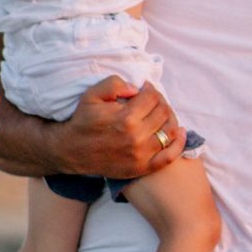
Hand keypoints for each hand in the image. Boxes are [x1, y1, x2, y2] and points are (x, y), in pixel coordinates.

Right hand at [57, 75, 182, 180]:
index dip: (151, 89)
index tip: (145, 89)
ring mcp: (142, 154)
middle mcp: (137, 137)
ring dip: (171, 118)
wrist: (71, 151)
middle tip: (152, 100)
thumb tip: (136, 88)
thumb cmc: (82, 121)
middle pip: (164, 112)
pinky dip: (179, 143)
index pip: (153, 97)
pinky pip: (170, 156)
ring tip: (162, 113)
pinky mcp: (143, 167)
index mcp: (126, 118)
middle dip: (160, 102)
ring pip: (171, 131)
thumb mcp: (91, 95)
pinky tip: (180, 132)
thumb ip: (114, 84)